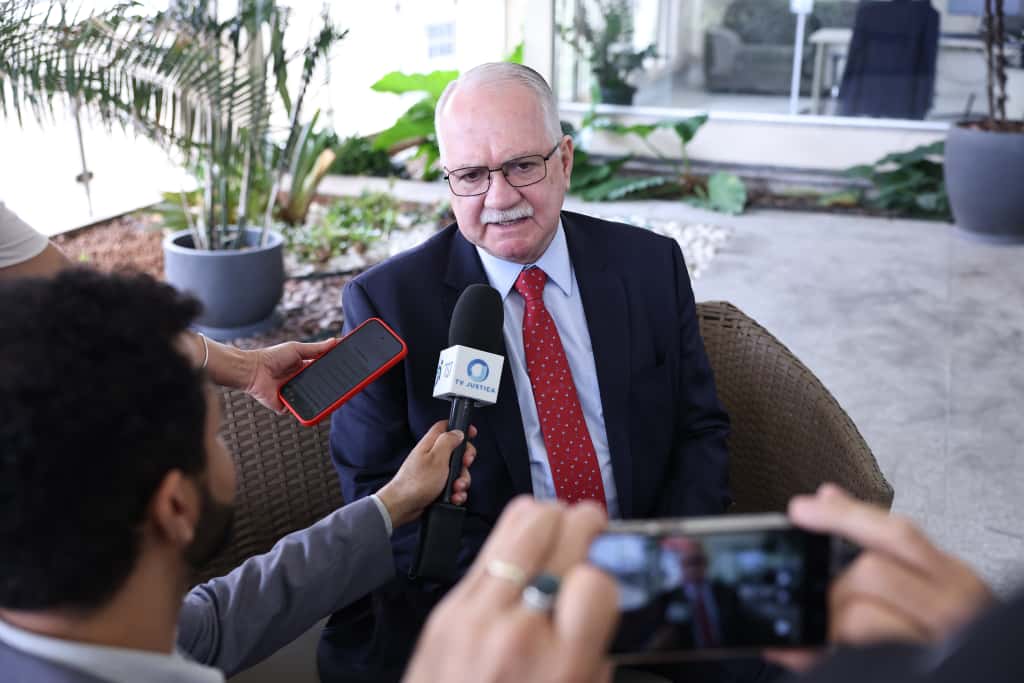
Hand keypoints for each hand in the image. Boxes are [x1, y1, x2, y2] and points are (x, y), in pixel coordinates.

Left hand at [244, 338, 338, 411]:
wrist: (253, 370)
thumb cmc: (271, 357)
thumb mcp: (297, 349)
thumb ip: (316, 348)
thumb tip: (335, 340)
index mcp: (303, 368)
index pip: (323, 371)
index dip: (334, 372)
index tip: (347, 371)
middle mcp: (300, 382)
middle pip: (320, 387)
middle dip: (331, 387)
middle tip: (345, 386)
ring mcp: (294, 395)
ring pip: (313, 400)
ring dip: (322, 399)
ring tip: (334, 397)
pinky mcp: (287, 406)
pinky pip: (300, 411)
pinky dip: (307, 410)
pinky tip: (316, 406)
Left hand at [376, 421, 476, 528]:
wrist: (403, 506)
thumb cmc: (417, 482)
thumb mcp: (437, 458)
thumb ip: (448, 442)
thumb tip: (458, 432)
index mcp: (431, 444)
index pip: (446, 427)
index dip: (459, 428)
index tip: (471, 434)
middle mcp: (432, 456)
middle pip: (457, 451)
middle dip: (465, 461)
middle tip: (464, 465)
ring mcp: (434, 472)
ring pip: (456, 472)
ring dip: (461, 481)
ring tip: (456, 488)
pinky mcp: (436, 486)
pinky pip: (452, 486)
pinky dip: (456, 493)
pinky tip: (453, 497)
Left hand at [404, 497, 617, 682]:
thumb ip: (594, 653)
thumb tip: (599, 595)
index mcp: (560, 667)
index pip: (597, 580)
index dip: (609, 572)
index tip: (608, 577)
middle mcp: (517, 634)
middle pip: (560, 533)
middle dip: (585, 522)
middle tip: (594, 527)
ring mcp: (475, 617)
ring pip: (522, 523)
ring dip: (549, 517)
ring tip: (560, 528)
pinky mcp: (446, 611)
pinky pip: (488, 548)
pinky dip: (513, 539)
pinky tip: (524, 553)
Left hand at [766, 484, 993, 671]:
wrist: (995, 678)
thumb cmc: (954, 625)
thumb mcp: (932, 576)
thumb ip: (878, 535)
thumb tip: (828, 497)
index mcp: (952, 577)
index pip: (896, 533)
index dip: (844, 516)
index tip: (801, 509)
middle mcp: (949, 609)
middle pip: (873, 571)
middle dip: (832, 579)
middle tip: (813, 589)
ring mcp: (932, 644)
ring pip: (862, 616)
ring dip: (830, 617)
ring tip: (822, 623)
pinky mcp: (910, 672)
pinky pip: (853, 657)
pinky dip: (820, 650)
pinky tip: (803, 648)